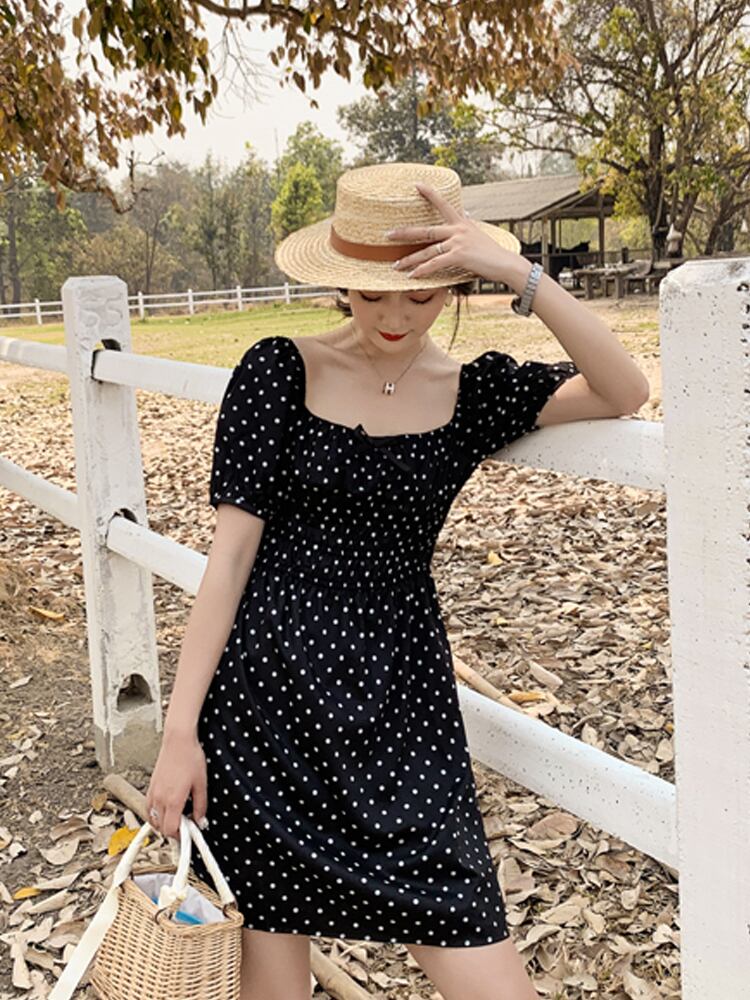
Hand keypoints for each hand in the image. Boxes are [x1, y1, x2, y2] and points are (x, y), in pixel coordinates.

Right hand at [146, 731, 207, 840]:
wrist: (178, 740)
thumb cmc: (190, 757)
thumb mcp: (201, 783)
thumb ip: (201, 805)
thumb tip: (201, 821)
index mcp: (172, 800)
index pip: (170, 830)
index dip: (180, 837)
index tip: (189, 834)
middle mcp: (160, 798)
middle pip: (161, 828)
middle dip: (173, 831)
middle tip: (186, 826)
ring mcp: (153, 792)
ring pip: (152, 819)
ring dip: (163, 823)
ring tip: (178, 817)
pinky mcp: (151, 786)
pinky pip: (149, 808)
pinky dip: (156, 814)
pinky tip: (167, 809)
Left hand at [385, 182, 523, 283]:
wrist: (505, 263)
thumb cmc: (492, 253)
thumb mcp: (478, 235)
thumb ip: (467, 226)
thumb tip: (466, 215)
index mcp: (462, 222)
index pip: (443, 204)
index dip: (429, 193)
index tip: (416, 185)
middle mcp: (458, 229)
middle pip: (426, 230)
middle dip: (405, 233)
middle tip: (388, 234)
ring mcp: (458, 242)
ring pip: (427, 251)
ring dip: (409, 260)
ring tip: (395, 265)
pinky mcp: (459, 255)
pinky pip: (435, 264)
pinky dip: (422, 270)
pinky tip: (412, 276)